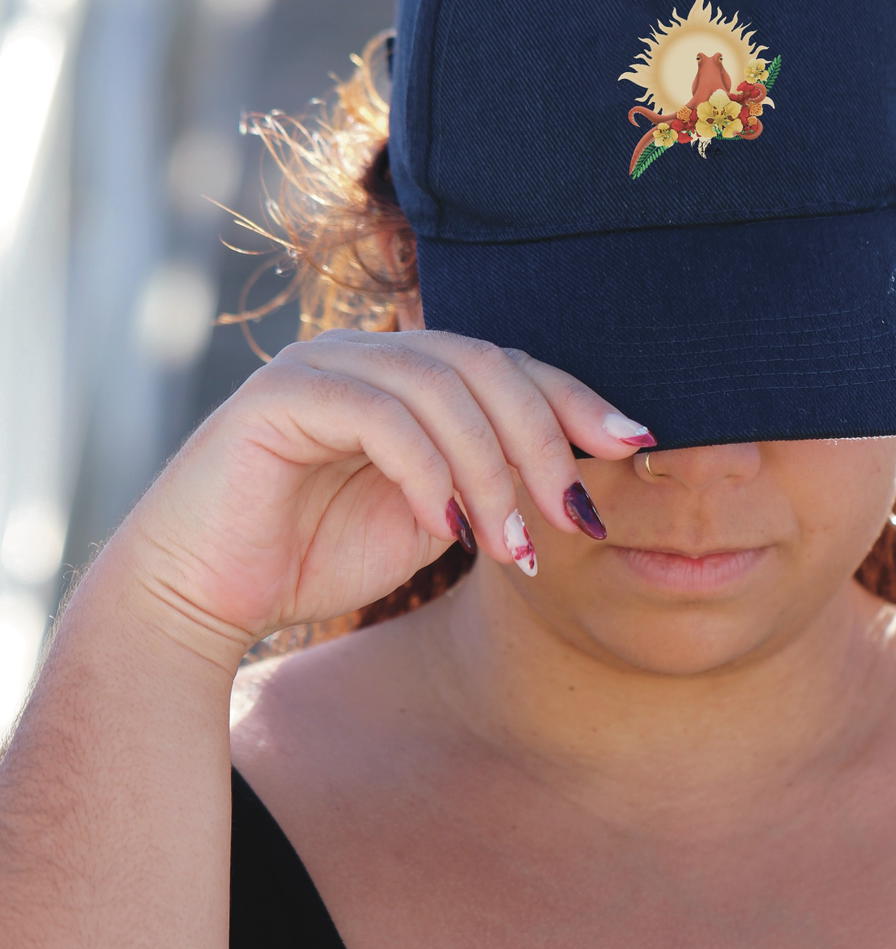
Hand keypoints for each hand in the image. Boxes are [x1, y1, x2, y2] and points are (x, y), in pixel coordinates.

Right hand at [104, 329, 655, 676]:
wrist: (206, 596)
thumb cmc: (318, 556)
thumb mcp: (433, 516)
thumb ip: (489, 481)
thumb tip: (577, 471)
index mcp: (408, 372)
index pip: (508, 366)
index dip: (576, 400)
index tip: (635, 446)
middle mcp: (369, 352)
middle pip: (486, 365)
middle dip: (545, 441)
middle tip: (578, 517)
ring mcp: (323, 364)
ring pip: (441, 387)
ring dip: (492, 471)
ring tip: (515, 549)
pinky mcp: (281, 394)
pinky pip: (382, 417)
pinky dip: (429, 474)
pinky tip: (450, 533)